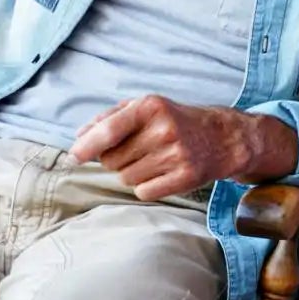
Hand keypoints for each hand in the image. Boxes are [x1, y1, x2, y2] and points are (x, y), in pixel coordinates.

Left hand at [69, 96, 286, 199]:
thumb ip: (110, 118)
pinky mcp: (186, 177)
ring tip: (153, 161)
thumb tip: (80, 137)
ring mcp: (177, 155)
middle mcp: (164, 130)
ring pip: (126, 178)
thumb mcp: (146, 107)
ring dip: (132, 173)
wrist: (224, 138)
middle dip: (116, 160)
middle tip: (137, 151)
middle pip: (112, 161)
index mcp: (151, 107)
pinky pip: (144, 192)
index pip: (109, 131)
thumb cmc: (176, 121)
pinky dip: (147, 187)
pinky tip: (162, 173)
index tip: (75, 157)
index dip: (86, 147)